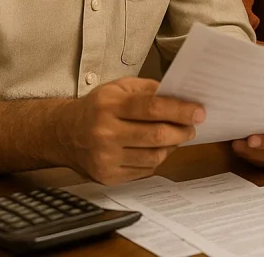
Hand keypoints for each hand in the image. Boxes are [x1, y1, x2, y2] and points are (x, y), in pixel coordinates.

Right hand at [58, 77, 201, 184]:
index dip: (180, 110)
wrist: (63, 133)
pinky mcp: (107, 176)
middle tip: (191, 127)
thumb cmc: (98, 107)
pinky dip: (155, 160)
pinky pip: (145, 171)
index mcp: (109, 105)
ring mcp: (105, 158)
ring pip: (155, 157)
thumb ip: (149, 90)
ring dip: (171, 147)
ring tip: (172, 137)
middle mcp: (105, 132)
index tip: (200, 112)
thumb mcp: (119, 88)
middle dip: (182, 131)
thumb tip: (182, 97)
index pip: (153, 108)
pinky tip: (152, 150)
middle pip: (157, 136)